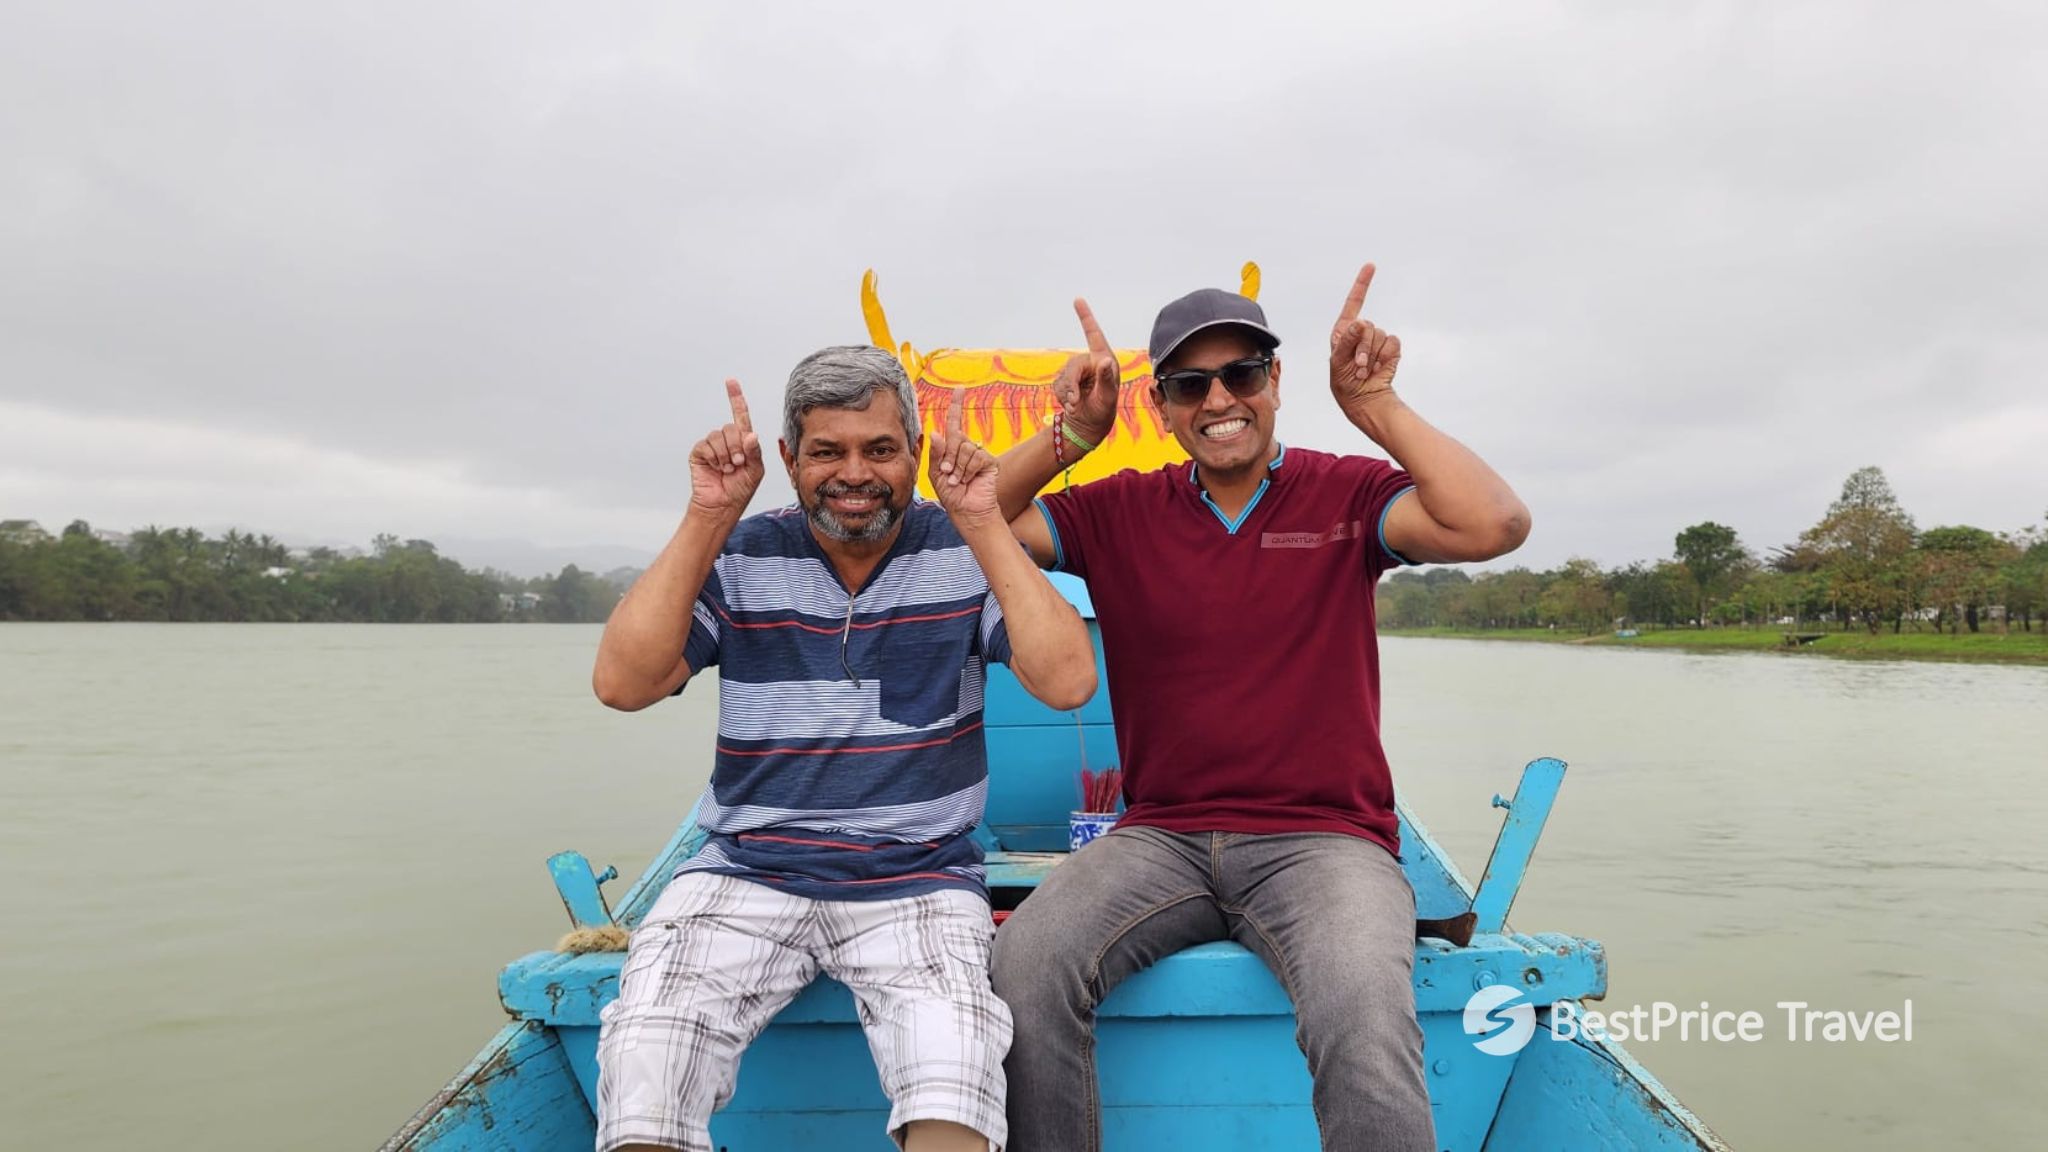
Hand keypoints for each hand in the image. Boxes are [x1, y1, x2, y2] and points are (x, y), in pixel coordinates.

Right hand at [687, 379, 763, 518]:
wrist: (722, 506)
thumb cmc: (740, 490)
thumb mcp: (755, 471)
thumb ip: (754, 452)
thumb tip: (751, 435)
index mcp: (743, 442)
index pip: (740, 415)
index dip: (736, 398)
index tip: (731, 382)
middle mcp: (727, 441)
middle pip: (731, 427)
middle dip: (736, 447)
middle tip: (738, 464)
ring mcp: (712, 446)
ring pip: (718, 435)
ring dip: (726, 454)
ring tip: (728, 469)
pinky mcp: (699, 453)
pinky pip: (706, 445)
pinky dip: (714, 458)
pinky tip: (716, 468)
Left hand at [928, 389, 1000, 524]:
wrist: (966, 511)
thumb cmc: (950, 494)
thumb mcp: (936, 473)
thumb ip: (936, 453)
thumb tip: (936, 432)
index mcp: (953, 447)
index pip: (955, 422)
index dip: (957, 404)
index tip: (960, 389)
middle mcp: (967, 447)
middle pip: (956, 437)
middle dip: (948, 456)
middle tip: (948, 473)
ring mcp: (979, 454)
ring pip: (965, 448)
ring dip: (958, 467)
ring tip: (958, 480)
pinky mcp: (990, 462)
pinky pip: (976, 457)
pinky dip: (968, 470)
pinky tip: (968, 480)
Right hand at [1050, 298, 1120, 444]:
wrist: (1089, 425)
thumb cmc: (1104, 410)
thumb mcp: (1108, 397)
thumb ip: (1107, 379)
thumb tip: (1104, 362)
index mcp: (1104, 360)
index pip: (1093, 334)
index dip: (1085, 316)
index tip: (1078, 299)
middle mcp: (1090, 362)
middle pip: (1072, 366)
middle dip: (1071, 385)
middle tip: (1075, 403)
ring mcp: (1077, 371)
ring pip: (1063, 377)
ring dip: (1067, 394)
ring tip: (1076, 406)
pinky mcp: (1066, 380)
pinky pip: (1057, 385)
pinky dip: (1062, 397)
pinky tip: (1071, 405)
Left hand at [1329, 263, 1402, 416]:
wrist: (1363, 397)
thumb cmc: (1344, 381)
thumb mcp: (1338, 362)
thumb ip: (1347, 341)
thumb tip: (1360, 321)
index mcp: (1344, 330)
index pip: (1354, 303)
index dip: (1362, 284)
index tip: (1371, 266)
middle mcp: (1362, 331)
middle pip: (1367, 326)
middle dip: (1362, 348)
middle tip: (1357, 366)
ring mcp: (1378, 339)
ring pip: (1380, 336)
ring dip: (1372, 356)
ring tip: (1364, 371)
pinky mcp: (1391, 348)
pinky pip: (1392, 344)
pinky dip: (1385, 358)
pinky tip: (1377, 369)